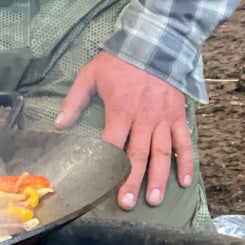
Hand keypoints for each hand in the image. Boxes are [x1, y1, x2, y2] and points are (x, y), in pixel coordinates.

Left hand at [55, 51, 193, 210]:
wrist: (154, 42)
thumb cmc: (119, 61)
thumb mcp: (90, 74)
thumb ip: (74, 100)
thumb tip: (58, 125)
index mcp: (120, 109)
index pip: (112, 141)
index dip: (107, 162)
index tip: (101, 182)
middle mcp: (143, 117)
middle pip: (137, 154)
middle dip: (131, 180)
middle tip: (127, 202)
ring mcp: (163, 118)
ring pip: (161, 153)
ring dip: (159, 178)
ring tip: (155, 200)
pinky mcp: (177, 115)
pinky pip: (183, 142)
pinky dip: (186, 161)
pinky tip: (185, 181)